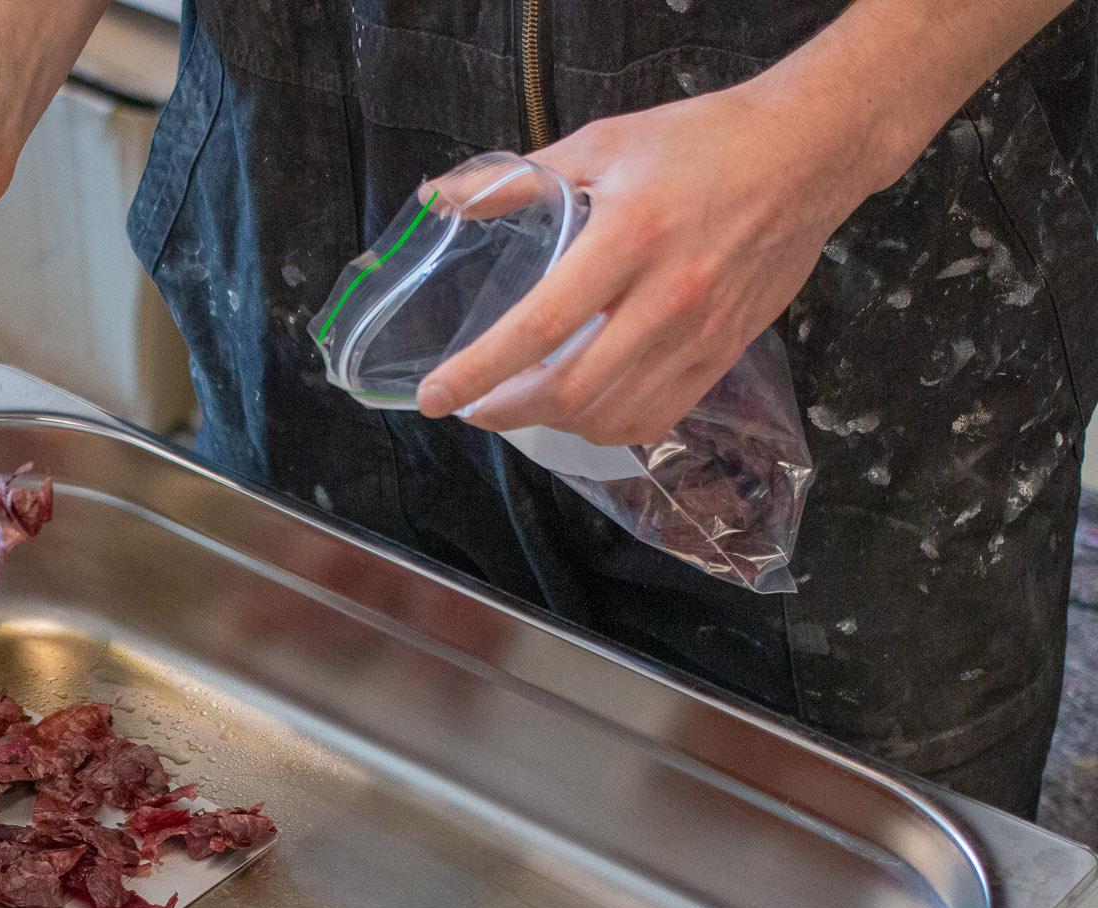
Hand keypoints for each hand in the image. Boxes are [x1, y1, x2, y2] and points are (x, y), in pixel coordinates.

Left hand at [414, 81, 878, 445]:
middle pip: (570, 391)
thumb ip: (518, 180)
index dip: (478, 371)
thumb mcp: (604, 143)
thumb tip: (440, 199)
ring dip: (553, 425)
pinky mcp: (725, 354)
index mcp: (628, 238)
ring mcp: (700, 335)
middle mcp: (666, 298)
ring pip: (611, 416)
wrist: (810, 154)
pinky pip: (656, 417)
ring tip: (521, 405)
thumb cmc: (703, 142)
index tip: (435, 397)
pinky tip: (583, 411)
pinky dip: (608, 427)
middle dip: (506, 411)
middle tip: (473, 406)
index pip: (538, 327)